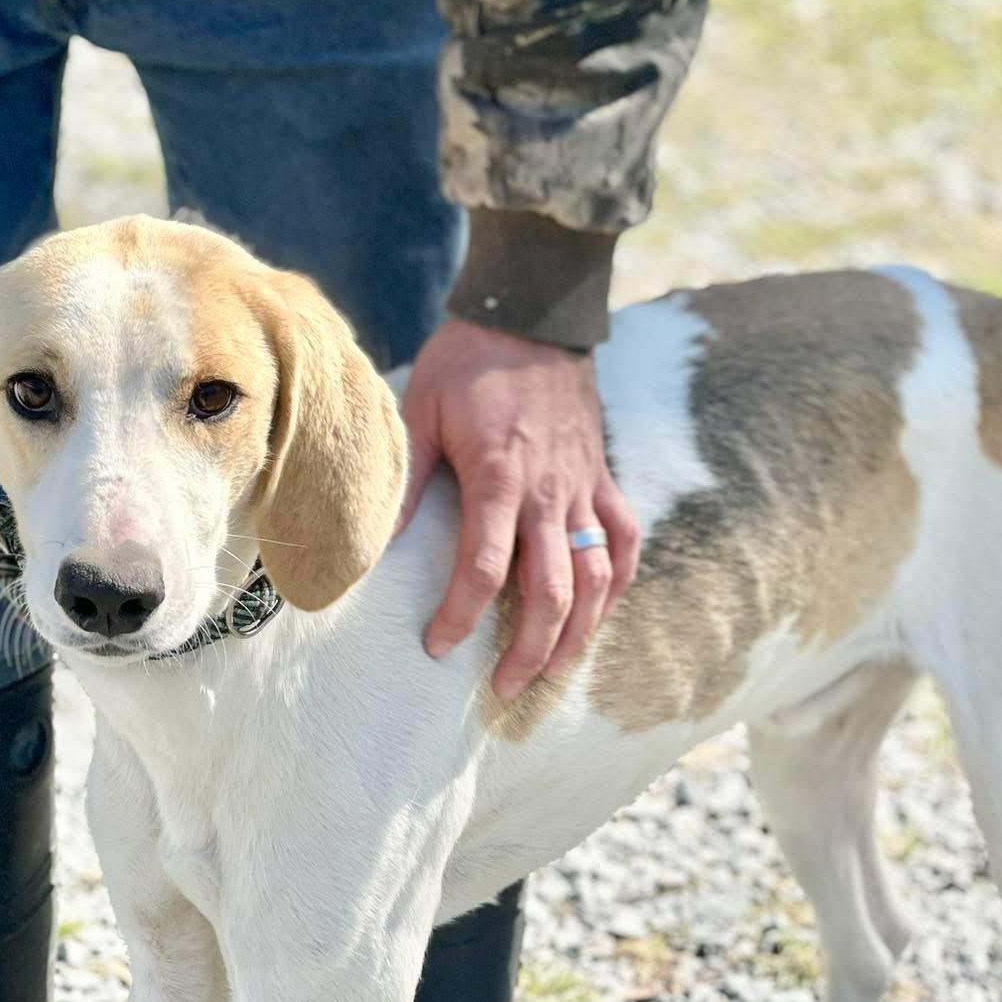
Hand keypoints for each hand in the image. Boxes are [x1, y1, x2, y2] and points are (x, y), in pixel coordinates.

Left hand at [400, 319, 640, 700]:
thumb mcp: (420, 412)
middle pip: (554, 593)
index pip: (484, 569)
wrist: (533, 314)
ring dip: (579, 634)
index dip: (461, 616)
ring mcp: (585, 487)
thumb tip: (377, 544)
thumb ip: (404, 483)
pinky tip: (599, 614)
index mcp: (500, 478)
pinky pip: (624, 542)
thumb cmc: (468, 362)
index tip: (438, 646)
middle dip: (531, 650)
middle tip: (503, 687)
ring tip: (551, 670)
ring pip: (598, 579)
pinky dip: (616, 584)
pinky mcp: (604, 477)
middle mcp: (551, 492)